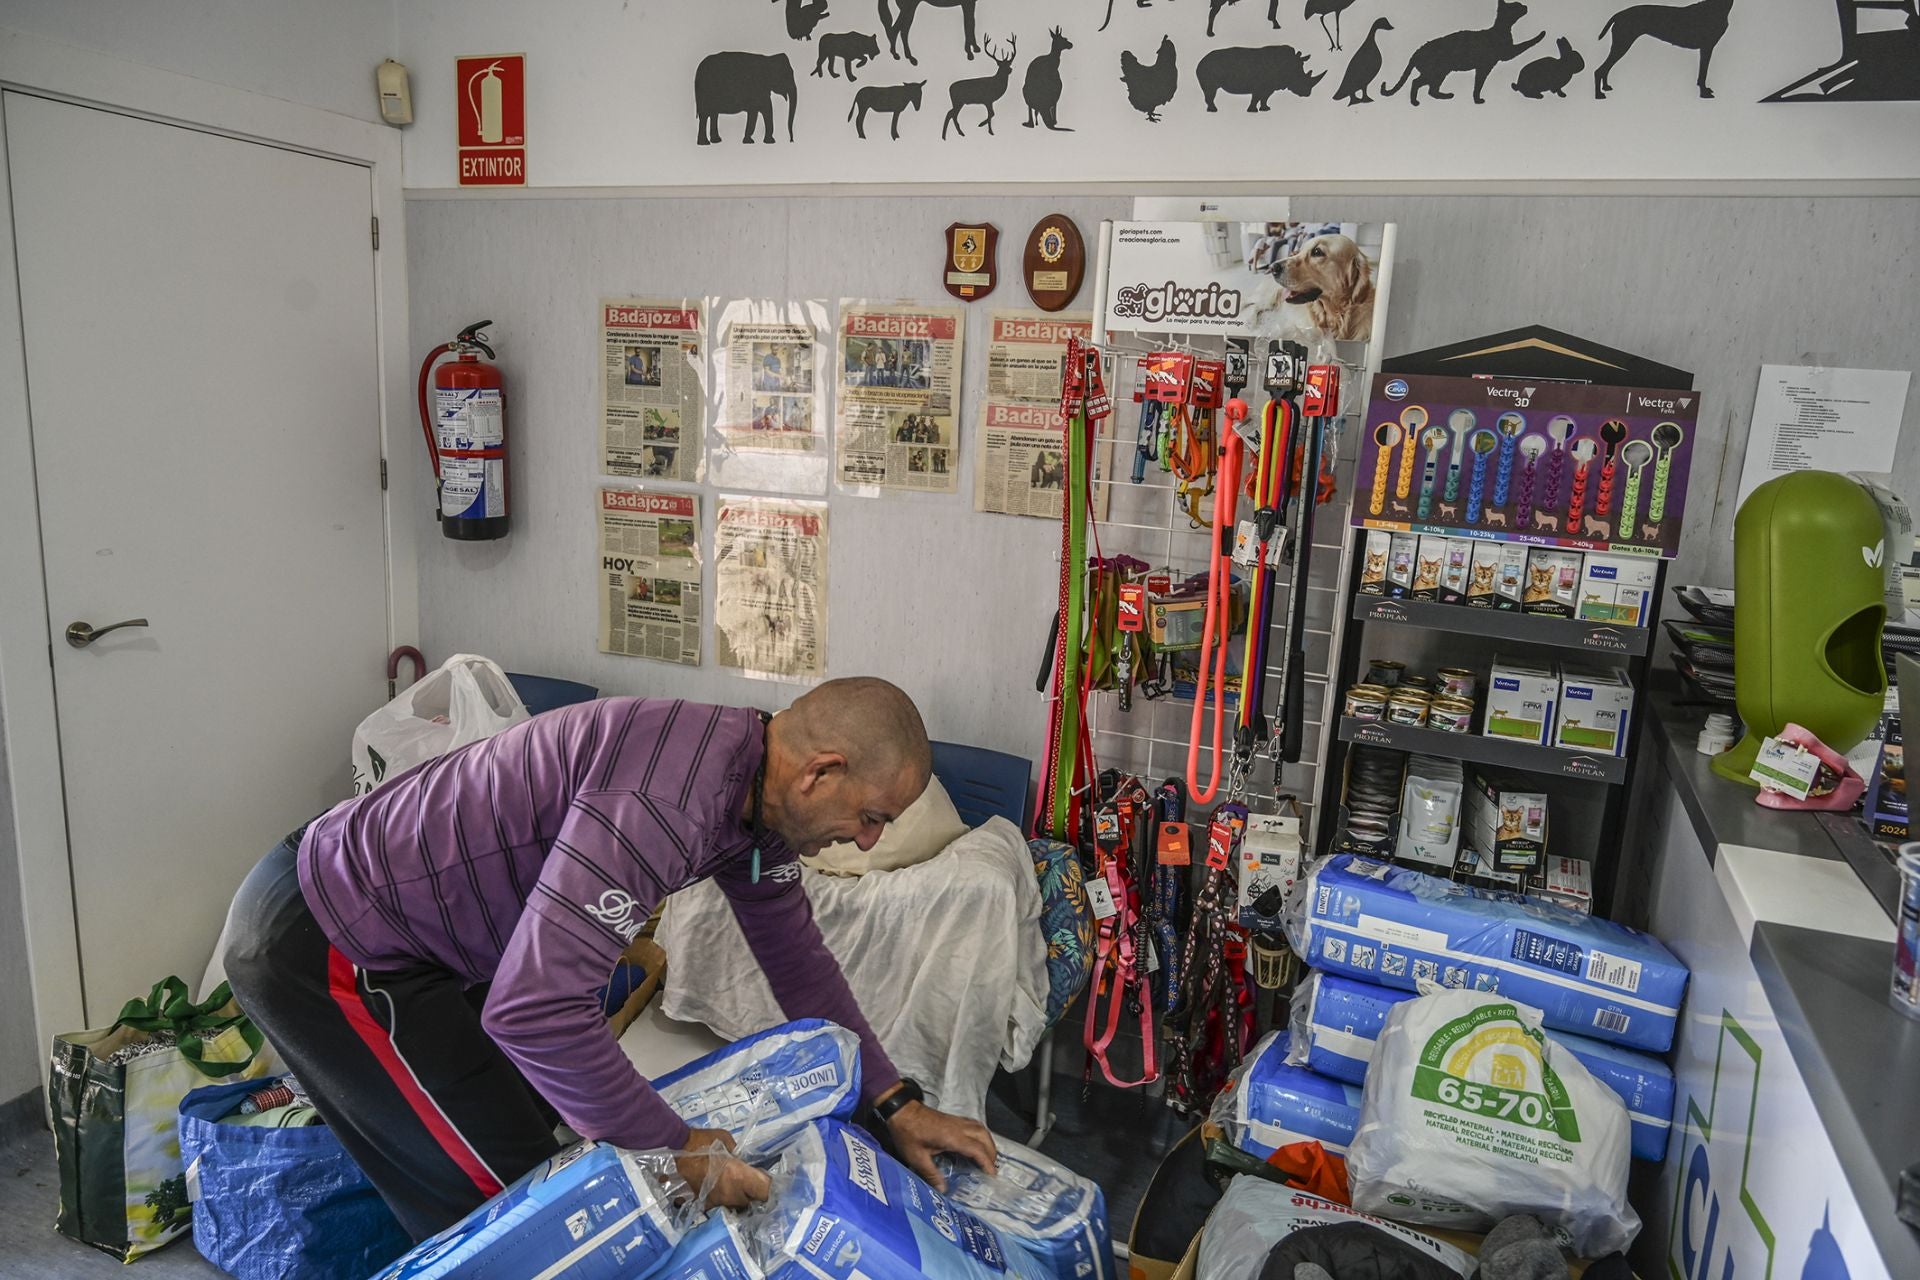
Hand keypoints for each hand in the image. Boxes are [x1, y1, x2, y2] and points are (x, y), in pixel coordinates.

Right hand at [674, 1127, 771, 1208]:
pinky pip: (718, 1205)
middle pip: (750, 1202)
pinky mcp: (704, 1202)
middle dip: (752, 1194)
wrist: (676, 1149)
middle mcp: (731, 1193)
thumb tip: (743, 1162)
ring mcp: (717, 1200)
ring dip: (737, 1199)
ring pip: (734, 1205)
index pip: (764, 1190)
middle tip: (751, 1184)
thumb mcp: (728, 1142)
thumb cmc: (704, 1141)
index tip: (772, 1186)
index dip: (771, 1189)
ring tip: (733, 1188)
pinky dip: (720, 1200)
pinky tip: (718, 1192)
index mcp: (740, 1176)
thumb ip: (738, 1155)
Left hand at [882, 1099, 996, 1191]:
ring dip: (988, 1143)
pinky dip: (981, 1135)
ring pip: (981, 1129)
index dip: (987, 1162)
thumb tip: (943, 1191)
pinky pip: (974, 1125)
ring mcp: (957, 1121)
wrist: (902, 1111)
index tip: (992, 1175)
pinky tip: (976, 1144)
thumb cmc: (908, 1134)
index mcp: (953, 1137)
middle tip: (991, 1169)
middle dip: (991, 1153)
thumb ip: (931, 1174)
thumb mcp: (917, 1158)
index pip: (977, 1149)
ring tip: (987, 1157)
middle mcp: (959, 1127)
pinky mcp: (953, 1119)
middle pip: (984, 1137)